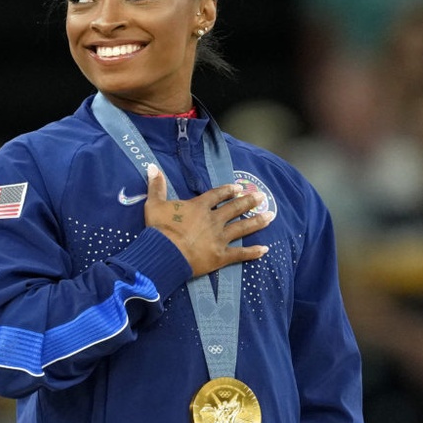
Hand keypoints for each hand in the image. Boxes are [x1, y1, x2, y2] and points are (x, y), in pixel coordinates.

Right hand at [144, 163, 270, 276]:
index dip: (228, 190)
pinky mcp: (221, 256)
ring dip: (257, 221)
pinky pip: (240, 253)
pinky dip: (253, 252)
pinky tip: (265, 249)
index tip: (238, 188)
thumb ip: (156, 186)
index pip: (217, 195)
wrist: (165, 252)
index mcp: (199, 207)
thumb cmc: (159, 228)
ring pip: (242, 228)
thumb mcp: (154, 204)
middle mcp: (213, 220)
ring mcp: (219, 238)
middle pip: (234, 209)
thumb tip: (151, 166)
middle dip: (249, 201)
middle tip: (261, 196)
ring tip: (270, 216)